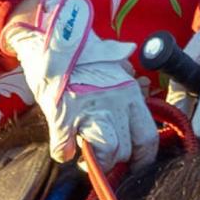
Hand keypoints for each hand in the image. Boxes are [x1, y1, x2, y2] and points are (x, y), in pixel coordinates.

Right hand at [3, 0, 158, 169]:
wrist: (52, 37)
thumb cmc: (82, 53)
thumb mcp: (113, 65)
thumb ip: (127, 81)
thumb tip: (139, 88)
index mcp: (130, 93)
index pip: (148, 136)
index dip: (143, 157)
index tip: (135, 163)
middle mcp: (114, 104)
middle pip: (126, 150)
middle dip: (116, 160)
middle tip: (106, 158)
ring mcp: (88, 111)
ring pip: (104, 154)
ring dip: (94, 161)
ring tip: (86, 157)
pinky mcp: (62, 116)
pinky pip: (64, 149)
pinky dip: (62, 152)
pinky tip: (62, 148)